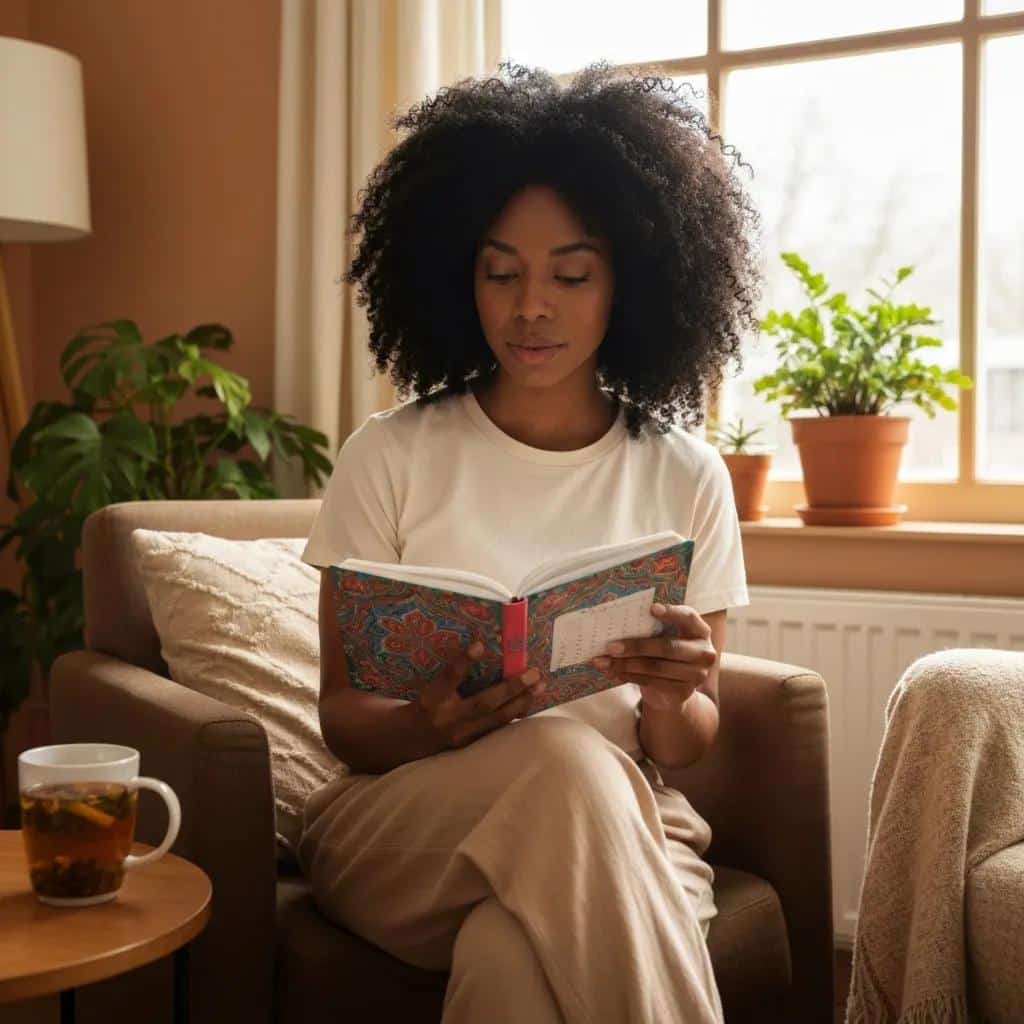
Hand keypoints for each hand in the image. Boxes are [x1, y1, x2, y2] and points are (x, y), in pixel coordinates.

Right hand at [414, 640, 546, 749]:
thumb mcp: (430, 684)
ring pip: (496, 719)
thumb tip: (480, 646)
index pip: (449, 677)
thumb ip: (451, 672)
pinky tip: (529, 703)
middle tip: (533, 673)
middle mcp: (447, 717)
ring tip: (539, 687)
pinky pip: (496, 729)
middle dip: (510, 688)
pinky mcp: (470, 744)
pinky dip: (514, 715)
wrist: (408, 738)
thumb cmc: (424, 703)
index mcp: (432, 698)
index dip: (463, 661)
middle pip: (482, 703)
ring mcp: (460, 734)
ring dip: (520, 702)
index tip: (480, 644)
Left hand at [589, 603, 716, 711]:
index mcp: (700, 631)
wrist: (674, 687)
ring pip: (656, 668)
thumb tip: (617, 619)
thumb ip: (653, 627)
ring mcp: (696, 675)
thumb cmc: (665, 652)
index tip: (651, 608)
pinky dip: (629, 676)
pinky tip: (613, 672)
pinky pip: (652, 682)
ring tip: (603, 661)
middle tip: (610, 646)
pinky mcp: (683, 691)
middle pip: (668, 647)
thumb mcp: (666, 636)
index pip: (689, 617)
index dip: (672, 613)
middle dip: (636, 646)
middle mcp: (704, 652)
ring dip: (625, 664)